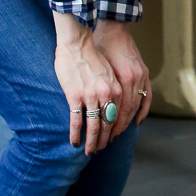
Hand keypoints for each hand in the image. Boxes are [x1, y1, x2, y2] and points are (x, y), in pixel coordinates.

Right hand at [53, 13, 122, 156]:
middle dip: (104, 140)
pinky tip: (74, 142)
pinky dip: (76, 134)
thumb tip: (112, 104)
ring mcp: (91, 96)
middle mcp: (107, 94)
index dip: (116, 130)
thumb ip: (112, 89)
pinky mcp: (75, 96)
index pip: (120, 116)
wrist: (77, 44)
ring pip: (94, 126)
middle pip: (108, 124)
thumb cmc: (92, 56)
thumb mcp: (109, 73)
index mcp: (117, 89)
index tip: (111, 139)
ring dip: (91, 142)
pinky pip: (76, 121)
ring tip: (89, 151)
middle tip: (99, 150)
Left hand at [93, 20, 151, 138]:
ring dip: (127, 121)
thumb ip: (96, 87)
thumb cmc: (99, 47)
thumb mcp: (95, 69)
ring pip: (135, 106)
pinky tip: (137, 121)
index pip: (116, 111)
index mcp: (120, 79)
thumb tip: (87, 109)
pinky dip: (143, 110)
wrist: (112, 27)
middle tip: (106, 142)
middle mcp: (133, 79)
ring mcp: (140, 76)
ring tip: (118, 134)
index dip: (108, 127)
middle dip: (116, 129)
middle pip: (126, 111)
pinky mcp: (143, 72)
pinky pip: (146, 96)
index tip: (99, 138)